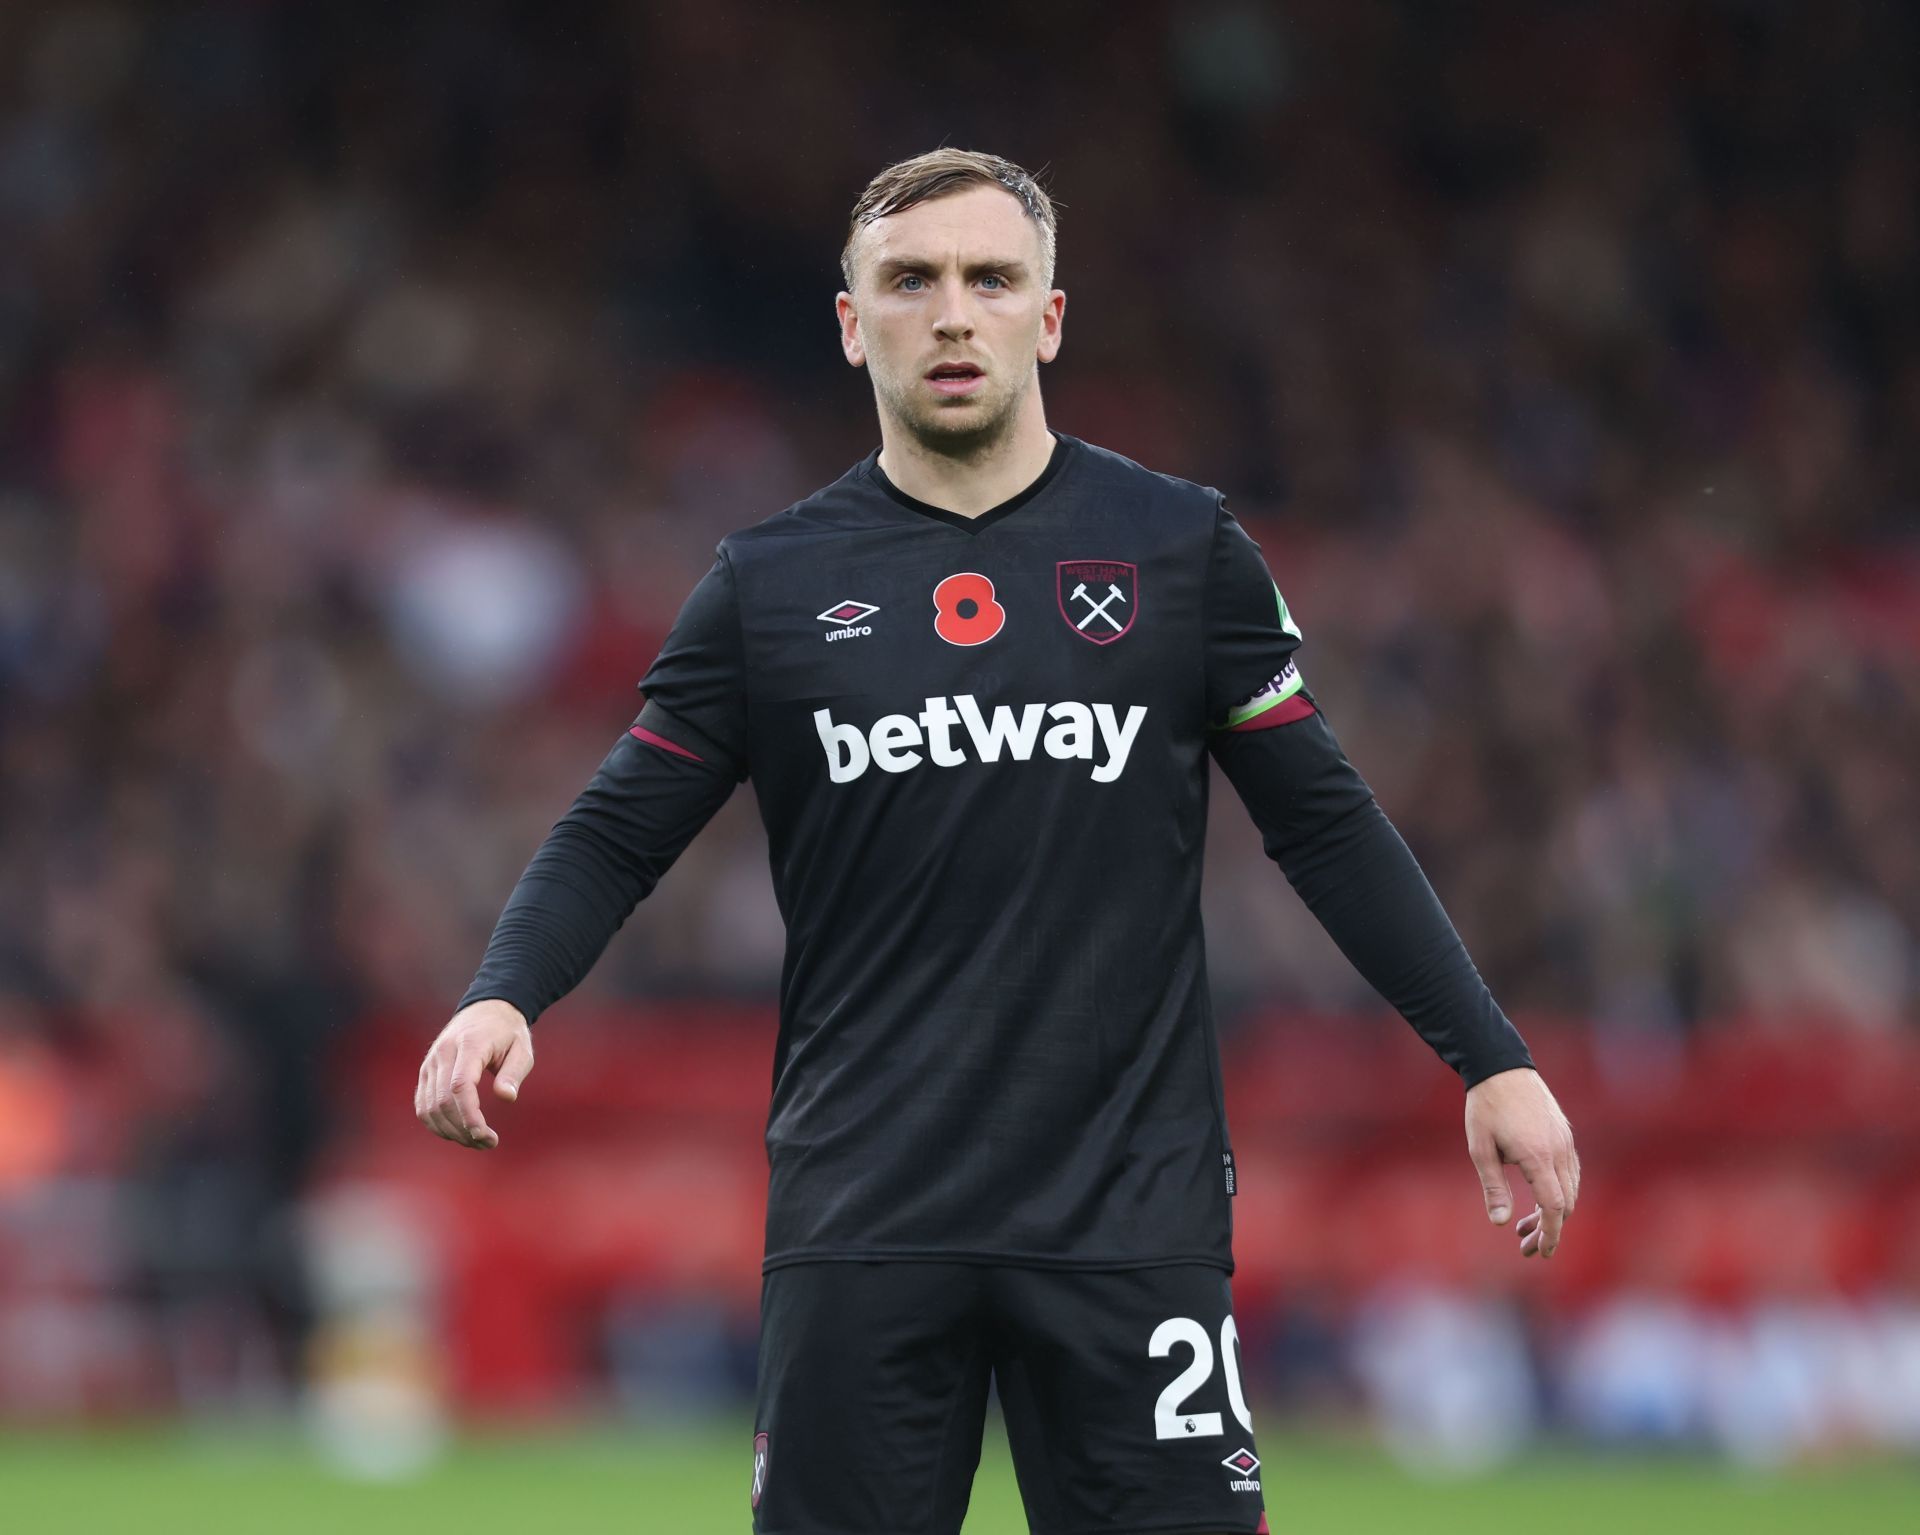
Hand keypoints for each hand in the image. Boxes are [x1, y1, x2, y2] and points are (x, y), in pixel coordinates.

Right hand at [414, 999, 533, 1149]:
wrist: (486, 1009)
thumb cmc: (508, 1032)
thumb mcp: (522, 1049)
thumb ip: (514, 1073)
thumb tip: (507, 1098)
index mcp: (469, 1044)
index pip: (460, 1086)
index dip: (470, 1116)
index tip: (486, 1136)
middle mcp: (443, 1053)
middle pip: (442, 1101)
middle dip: (463, 1130)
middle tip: (488, 1143)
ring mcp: (431, 1062)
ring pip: (428, 1107)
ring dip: (449, 1132)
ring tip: (476, 1141)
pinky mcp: (426, 1071)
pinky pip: (422, 1104)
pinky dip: (436, 1124)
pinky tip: (457, 1133)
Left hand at [1464, 1066, 1579, 1258]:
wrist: (1501, 1067)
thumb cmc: (1485, 1108)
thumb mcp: (1480, 1149)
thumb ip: (1493, 1187)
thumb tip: (1499, 1224)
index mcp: (1538, 1156)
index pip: (1554, 1206)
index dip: (1552, 1234)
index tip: (1543, 1253)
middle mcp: (1559, 1151)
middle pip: (1565, 1203)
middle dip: (1548, 1229)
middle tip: (1525, 1245)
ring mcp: (1565, 1141)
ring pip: (1570, 1189)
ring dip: (1552, 1212)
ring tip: (1524, 1226)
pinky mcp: (1565, 1135)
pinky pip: (1570, 1172)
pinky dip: (1558, 1192)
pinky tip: (1538, 1199)